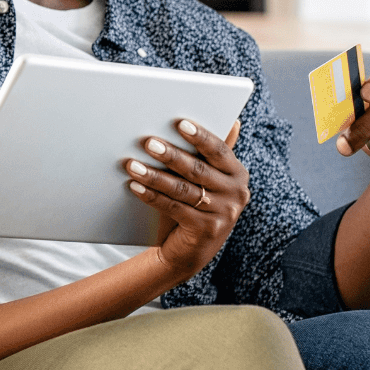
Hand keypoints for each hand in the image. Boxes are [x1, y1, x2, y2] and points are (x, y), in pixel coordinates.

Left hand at [126, 119, 248, 279]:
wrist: (190, 249)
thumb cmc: (196, 203)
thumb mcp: (207, 178)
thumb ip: (213, 153)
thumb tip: (233, 121)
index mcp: (237, 174)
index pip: (219, 151)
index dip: (200, 136)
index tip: (180, 123)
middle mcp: (236, 194)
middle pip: (198, 170)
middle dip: (171, 155)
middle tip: (148, 142)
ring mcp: (223, 214)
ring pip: (183, 189)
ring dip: (155, 175)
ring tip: (132, 164)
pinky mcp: (206, 230)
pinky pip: (174, 208)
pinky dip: (152, 196)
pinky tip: (136, 185)